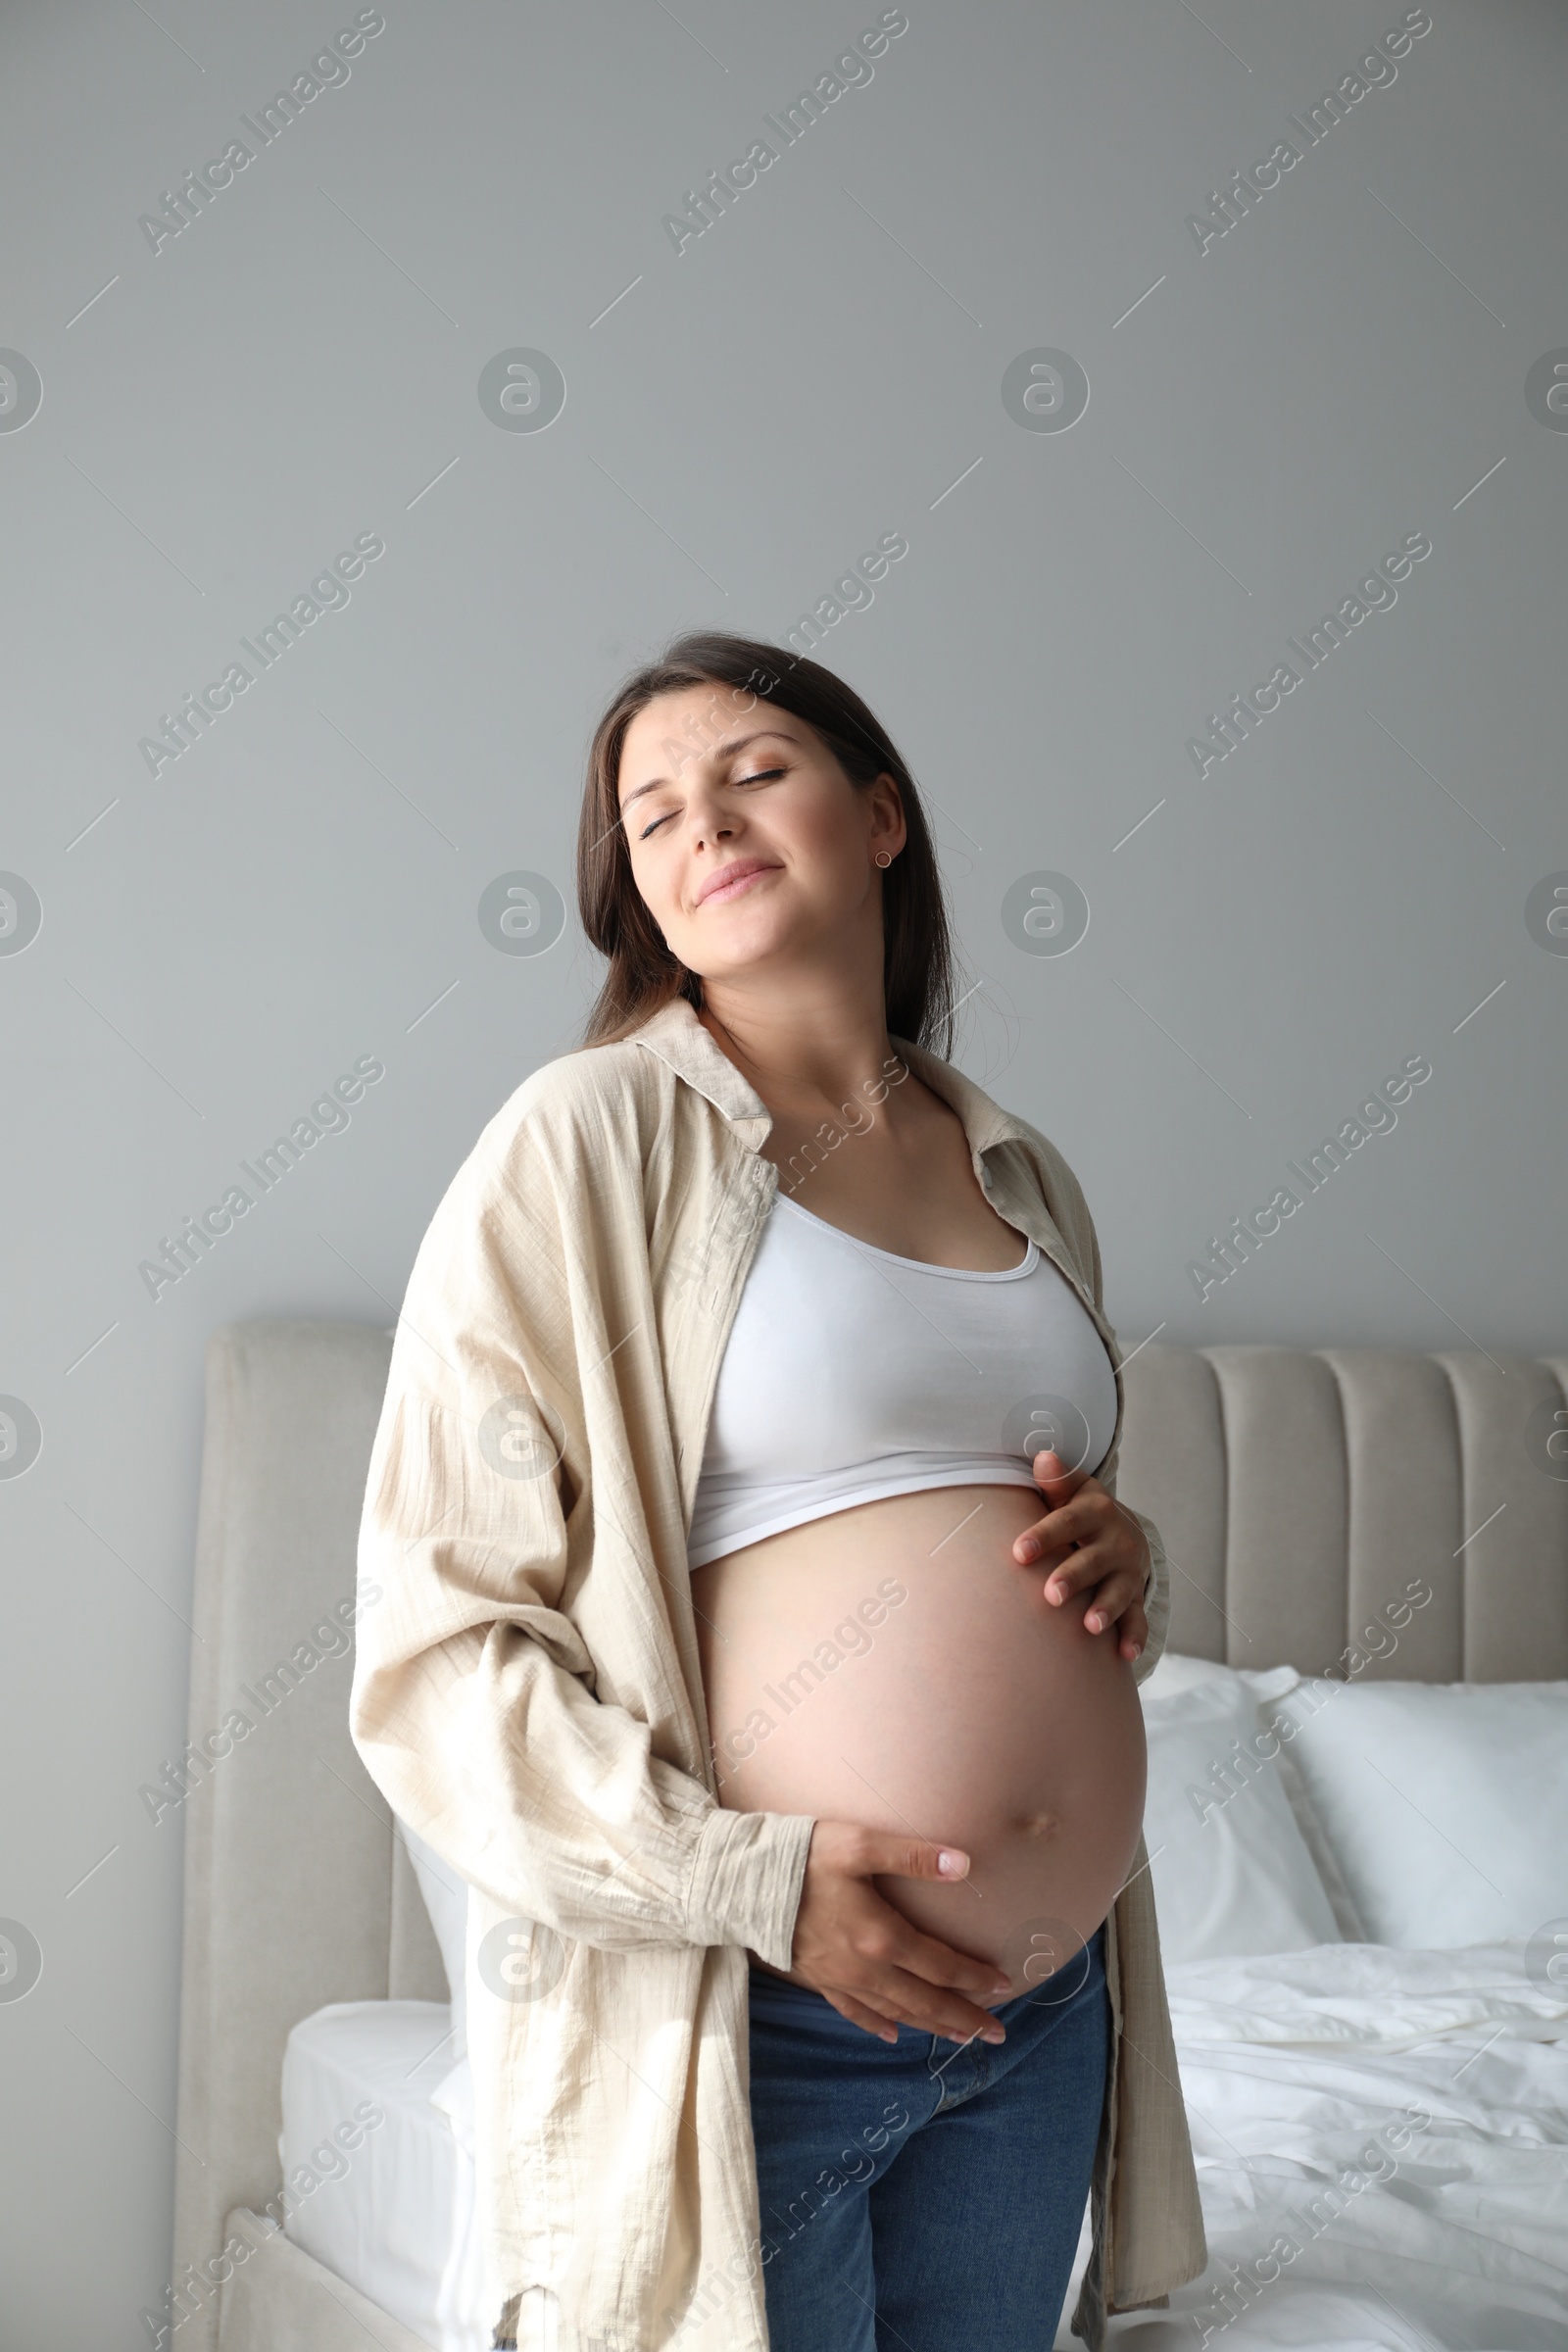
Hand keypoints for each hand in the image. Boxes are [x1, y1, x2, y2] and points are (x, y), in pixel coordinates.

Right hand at [778, 1820, 1013, 2044]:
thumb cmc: (803, 1856)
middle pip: (925, 2001)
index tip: (1005, 1986)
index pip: (941, 1966)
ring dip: (931, 2026)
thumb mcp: (859, 1844)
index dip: (975, 1978)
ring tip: (960, 2038)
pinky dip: (878, 2026)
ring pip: (896, 2013)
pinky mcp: (817, 1979)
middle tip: (998, 2034)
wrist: (740, 1882)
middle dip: (964, 2018)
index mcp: (882, 1937)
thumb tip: (964, 1864)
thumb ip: (913, 1855)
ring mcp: (840, 1979)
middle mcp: (865, 1969)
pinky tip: (891, 2035)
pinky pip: (854, 2012)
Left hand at [1010, 1449, 1148, 1662]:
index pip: (1066, 1522)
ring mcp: (1127, 1571)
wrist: (1122, 1530)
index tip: (1018, 1552)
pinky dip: (1133, 1636)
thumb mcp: (1072, 1491)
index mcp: (1095, 1511)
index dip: (1044, 1536)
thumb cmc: (1080, 1511)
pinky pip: (1136, 1618)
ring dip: (1106, 1609)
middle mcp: (1115, 1542)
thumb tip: (1042, 1458)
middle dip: (1073, 1577)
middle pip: (1092, 1560)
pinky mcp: (1134, 1596)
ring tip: (1090, 1627)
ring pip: (1117, 1591)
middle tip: (1051, 1594)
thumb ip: (1056, 1480)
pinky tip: (1125, 1655)